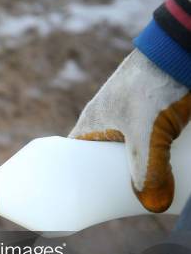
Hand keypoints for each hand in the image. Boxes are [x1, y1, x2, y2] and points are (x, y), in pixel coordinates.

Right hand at [69, 49, 189, 212]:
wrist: (183, 48)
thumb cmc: (155, 84)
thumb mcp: (150, 134)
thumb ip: (149, 170)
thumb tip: (154, 205)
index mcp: (91, 122)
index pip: (72, 157)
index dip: (75, 178)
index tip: (86, 199)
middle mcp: (106, 118)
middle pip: (101, 157)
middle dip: (113, 178)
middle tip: (125, 200)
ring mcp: (129, 112)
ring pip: (127, 148)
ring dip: (137, 165)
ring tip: (149, 185)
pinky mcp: (152, 109)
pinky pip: (146, 137)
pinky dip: (153, 152)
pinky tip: (166, 164)